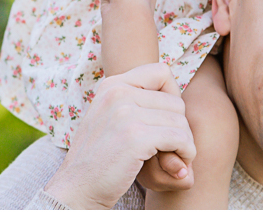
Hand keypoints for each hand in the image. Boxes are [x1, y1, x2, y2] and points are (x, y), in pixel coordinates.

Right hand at [43, 64, 195, 208]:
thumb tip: (179, 101)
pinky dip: (185, 151)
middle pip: (175, 101)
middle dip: (180, 126)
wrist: (76, 190)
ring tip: (175, 158)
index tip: (166, 121)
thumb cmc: (99, 159)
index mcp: (112, 84)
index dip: (172, 95)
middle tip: (173, 148)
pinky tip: (178, 165)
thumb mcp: (111, 119)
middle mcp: (118, 92)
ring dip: (184, 142)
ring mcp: (125, 113)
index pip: (161, 72)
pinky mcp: (135, 137)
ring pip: (179, 120)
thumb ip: (136, 104)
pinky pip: (179, 138)